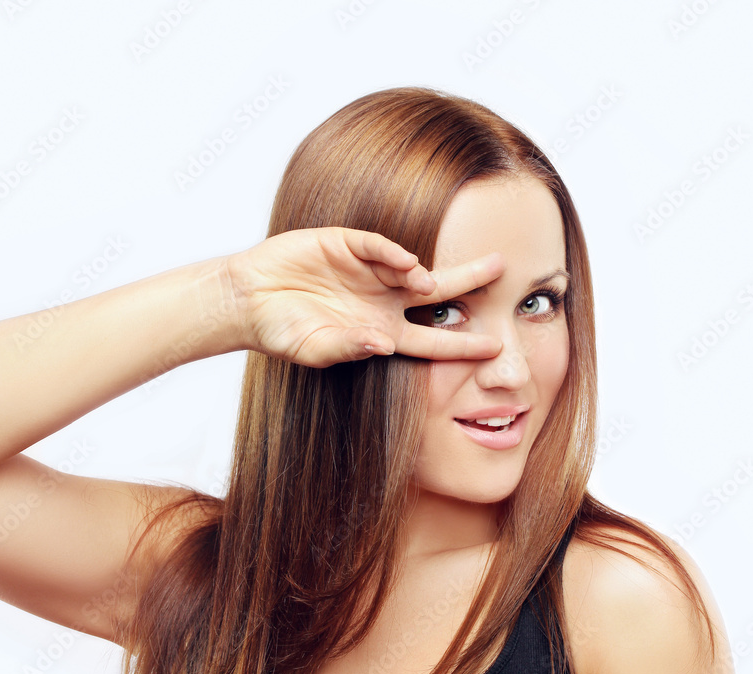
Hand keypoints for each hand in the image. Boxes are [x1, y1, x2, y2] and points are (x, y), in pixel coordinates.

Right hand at [224, 227, 503, 367]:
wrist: (247, 299)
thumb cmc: (280, 332)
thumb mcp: (314, 349)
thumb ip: (349, 348)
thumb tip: (382, 344)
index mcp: (381, 332)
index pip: (432, 339)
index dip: (462, 343)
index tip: (494, 346)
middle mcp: (382, 301)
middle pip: (438, 293)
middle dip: (471, 282)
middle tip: (505, 269)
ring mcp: (366, 272)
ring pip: (411, 267)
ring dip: (422, 275)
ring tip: (422, 282)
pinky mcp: (345, 245)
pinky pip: (378, 246)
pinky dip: (392, 252)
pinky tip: (402, 261)